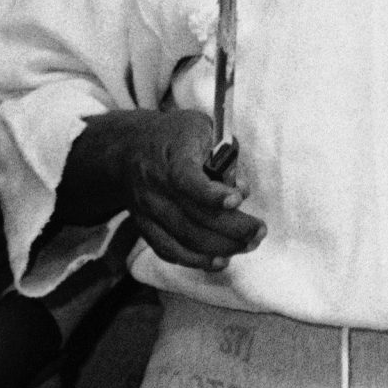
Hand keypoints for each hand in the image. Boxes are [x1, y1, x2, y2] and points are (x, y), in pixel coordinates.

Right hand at [62, 109, 264, 271]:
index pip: (187, 180)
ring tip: (249, 244)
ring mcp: (148, 210)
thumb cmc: (175, 135)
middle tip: (260, 231)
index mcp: (172, 157)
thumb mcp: (202, 127)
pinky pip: (169, 251)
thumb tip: (240, 189)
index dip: (212, 195)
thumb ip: (225, 155)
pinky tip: (220, 261)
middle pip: (194, 217)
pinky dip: (196, 260)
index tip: (236, 200)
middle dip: (234, 228)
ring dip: (222, 247)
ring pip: (185, 239)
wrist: (127, 148)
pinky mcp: (145, 226)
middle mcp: (156, 187)